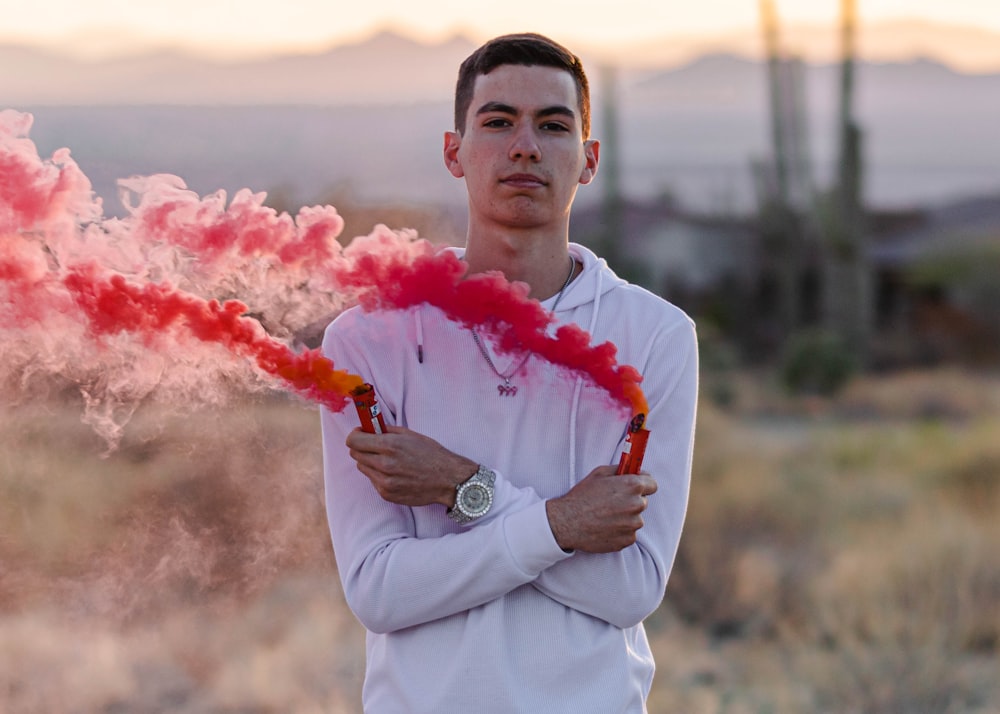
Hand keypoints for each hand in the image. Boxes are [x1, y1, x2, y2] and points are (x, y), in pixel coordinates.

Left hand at [345, 426, 476, 507]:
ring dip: (370, 461)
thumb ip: (386, 431)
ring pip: (362, 467)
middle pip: (355, 454)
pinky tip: (395, 473)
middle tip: (374, 446)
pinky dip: (379, 475)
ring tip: (387, 460)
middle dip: (362, 447)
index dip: (356, 434)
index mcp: (389, 446)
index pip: (353, 440)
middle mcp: (383, 465)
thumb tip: (369, 428)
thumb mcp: (410, 435)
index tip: (361, 433)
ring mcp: (384, 482)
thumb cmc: (431, 454)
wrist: (447, 479)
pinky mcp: (386, 494)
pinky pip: (373, 480)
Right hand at [545, 466, 656, 552]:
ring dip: (625, 517)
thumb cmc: (581, 496)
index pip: (652, 484)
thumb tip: (632, 470)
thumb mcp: (599, 474)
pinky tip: (605, 527)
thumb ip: (620, 471)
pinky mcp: (627, 540)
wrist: (567, 522)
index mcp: (632, 486)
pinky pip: (629, 533)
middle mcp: (636, 505)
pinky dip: (620, 531)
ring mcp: (633, 524)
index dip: (644, 485)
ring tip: (605, 516)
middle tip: (613, 502)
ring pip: (635, 519)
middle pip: (642, 502)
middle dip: (631, 501)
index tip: (636, 487)